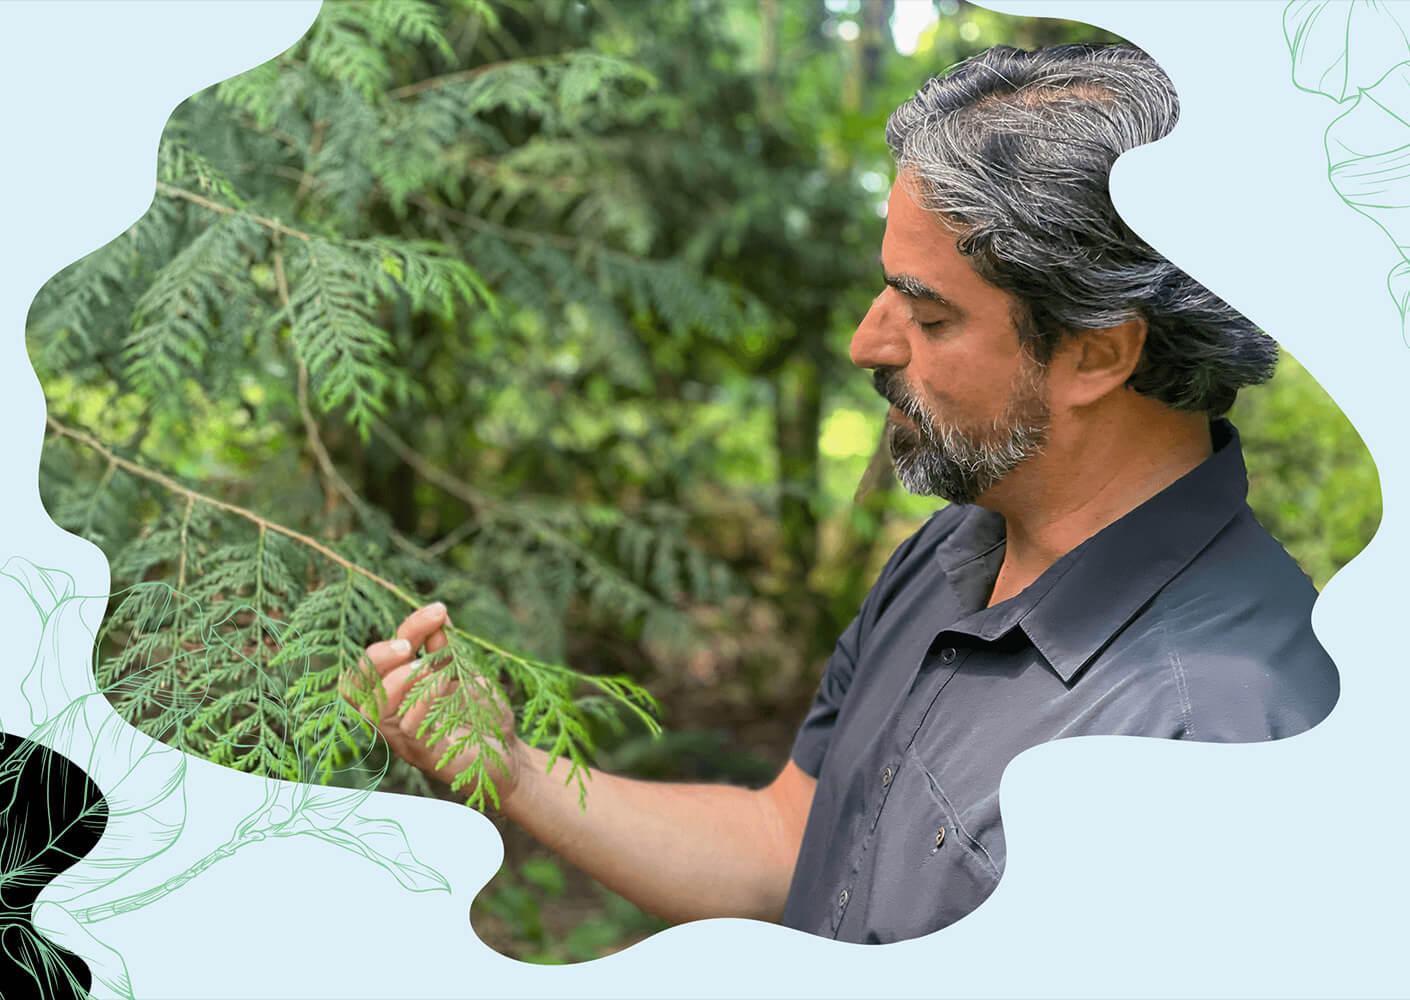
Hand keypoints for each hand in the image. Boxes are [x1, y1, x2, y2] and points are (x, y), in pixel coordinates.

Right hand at [343, 601, 521, 804]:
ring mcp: (405, 736)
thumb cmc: (481, 715)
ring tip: (424, 667)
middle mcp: (392, 714)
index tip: (438, 611)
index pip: (381, 657)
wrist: (511, 756)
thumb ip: (445, 649)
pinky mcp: (426, 755)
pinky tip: (439, 685)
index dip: (407, 628)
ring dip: (394, 680)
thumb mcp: (464, 674)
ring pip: (371, 709)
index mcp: (397, 691)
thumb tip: (436, 614)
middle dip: (377, 657)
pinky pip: (407, 730)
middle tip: (408, 644)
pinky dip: (419, 703)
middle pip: (353, 686)